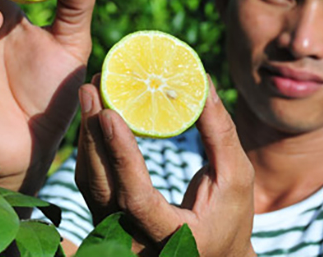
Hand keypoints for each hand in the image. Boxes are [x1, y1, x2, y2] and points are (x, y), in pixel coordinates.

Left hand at [75, 77, 255, 256]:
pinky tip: (93, 115)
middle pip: (102, 186)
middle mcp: (136, 241)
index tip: (109, 114)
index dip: (121, 157)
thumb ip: (219, 133)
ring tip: (89, 92)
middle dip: (93, 134)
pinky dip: (90, 147)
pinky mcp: (106, 221)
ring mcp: (116, 235)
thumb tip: (202, 82)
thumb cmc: (230, 216)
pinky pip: (91, 181)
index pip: (136, 198)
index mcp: (173, 236)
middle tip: (91, 88)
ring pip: (90, 183)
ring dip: (87, 136)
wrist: (214, 255)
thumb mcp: (235, 177)